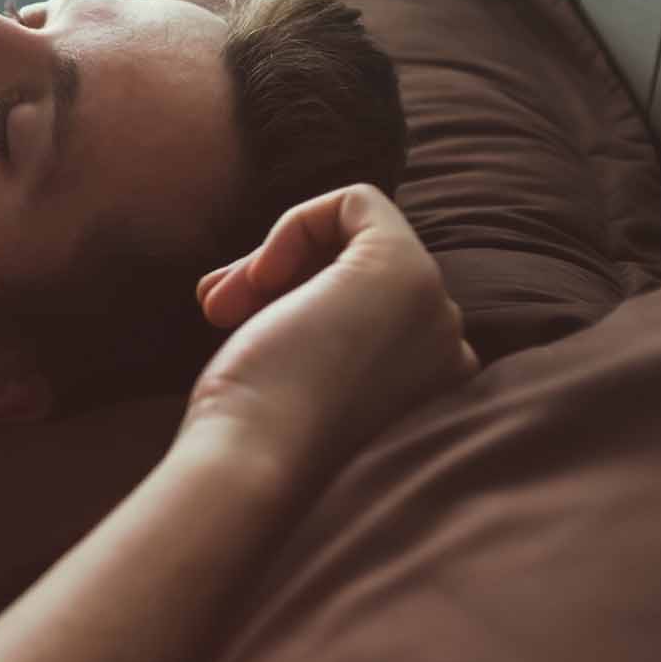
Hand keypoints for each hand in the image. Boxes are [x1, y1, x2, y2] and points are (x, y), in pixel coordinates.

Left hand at [183, 183, 478, 479]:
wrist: (255, 460)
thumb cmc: (254, 425)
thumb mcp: (289, 361)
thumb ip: (304, 320)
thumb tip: (260, 275)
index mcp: (429, 372)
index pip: (359, 295)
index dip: (288, 290)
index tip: (228, 316)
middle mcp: (447, 337)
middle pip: (353, 264)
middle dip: (273, 274)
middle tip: (213, 306)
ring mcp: (432, 301)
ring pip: (351, 237)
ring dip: (271, 261)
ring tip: (216, 304)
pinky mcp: (404, 266)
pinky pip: (357, 201)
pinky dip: (296, 223)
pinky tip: (261, 275)